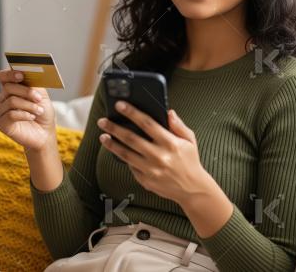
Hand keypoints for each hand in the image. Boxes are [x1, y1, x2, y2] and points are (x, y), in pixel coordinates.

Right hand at [0, 68, 56, 151]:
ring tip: (39, 111)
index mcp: (12, 89)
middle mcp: (3, 99)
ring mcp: (1, 111)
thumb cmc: (42, 113)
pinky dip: (24, 115)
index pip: (3, 76)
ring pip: (11, 101)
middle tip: (38, 98)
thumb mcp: (42, 95)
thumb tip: (26, 74)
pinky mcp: (2, 124)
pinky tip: (32, 117)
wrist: (45, 133)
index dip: (10, 74)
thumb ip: (34, 84)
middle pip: (8, 88)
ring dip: (29, 105)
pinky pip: (10, 115)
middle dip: (26, 92)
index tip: (21, 75)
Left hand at [96, 101, 214, 204]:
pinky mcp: (146, 181)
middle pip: (131, 139)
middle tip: (102, 121)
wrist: (193, 189)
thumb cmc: (190, 161)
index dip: (132, 113)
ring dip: (112, 144)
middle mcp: (159, 156)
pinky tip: (116, 150)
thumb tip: (168, 112)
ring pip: (126, 154)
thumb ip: (178, 125)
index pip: (147, 123)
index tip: (120, 105)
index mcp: (170, 143)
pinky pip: (131, 167)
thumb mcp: (190, 140)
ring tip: (103, 136)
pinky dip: (122, 158)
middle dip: (114, 128)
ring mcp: (151, 170)